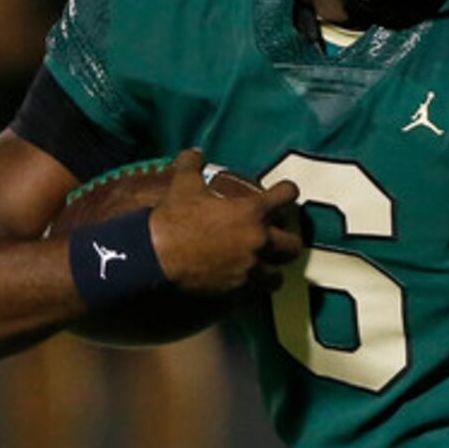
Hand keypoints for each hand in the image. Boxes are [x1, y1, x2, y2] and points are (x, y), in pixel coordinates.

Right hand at [148, 150, 303, 294]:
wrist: (155, 257)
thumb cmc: (173, 220)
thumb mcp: (182, 185)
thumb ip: (192, 166)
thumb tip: (194, 152)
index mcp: (252, 213)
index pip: (286, 196)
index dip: (287, 191)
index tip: (286, 193)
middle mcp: (258, 242)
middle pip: (293, 246)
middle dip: (288, 242)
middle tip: (279, 239)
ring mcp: (251, 270)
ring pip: (277, 277)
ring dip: (272, 271)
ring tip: (264, 268)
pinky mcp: (238, 292)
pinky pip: (254, 295)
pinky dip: (251, 290)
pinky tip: (242, 284)